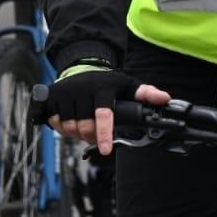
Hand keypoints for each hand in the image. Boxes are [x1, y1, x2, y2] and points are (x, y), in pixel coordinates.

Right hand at [44, 65, 168, 155]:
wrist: (81, 66)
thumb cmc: (108, 83)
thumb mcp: (128, 85)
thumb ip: (146, 93)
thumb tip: (166, 99)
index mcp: (103, 87)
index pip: (103, 114)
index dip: (104, 134)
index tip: (106, 150)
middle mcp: (82, 88)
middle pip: (84, 127)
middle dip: (91, 136)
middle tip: (96, 134)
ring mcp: (65, 91)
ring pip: (68, 127)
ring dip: (76, 132)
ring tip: (84, 124)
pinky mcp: (50, 95)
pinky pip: (54, 121)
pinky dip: (61, 126)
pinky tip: (69, 118)